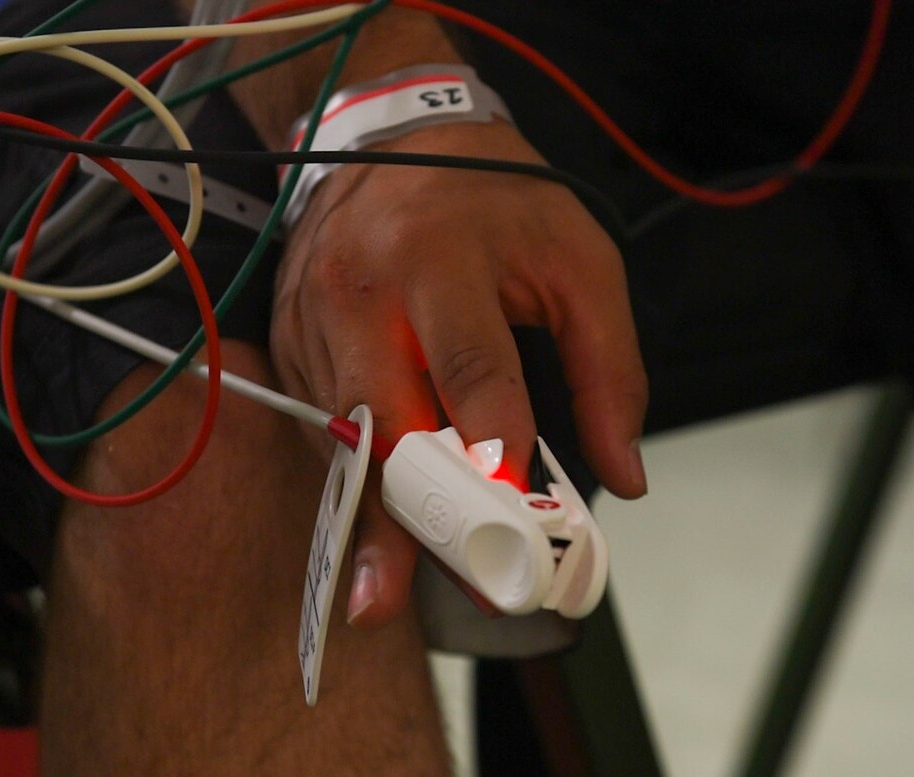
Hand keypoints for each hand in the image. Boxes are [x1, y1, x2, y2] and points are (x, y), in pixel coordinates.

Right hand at [270, 120, 647, 627]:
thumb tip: (622, 475)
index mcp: (438, 256)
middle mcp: (361, 290)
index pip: (468, 365)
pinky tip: (377, 518)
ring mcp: (313, 319)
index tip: (512, 513)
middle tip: (433, 587)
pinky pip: (322, 425)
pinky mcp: (290, 341)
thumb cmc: (496, 198)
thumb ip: (610, 368)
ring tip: (392, 589)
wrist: (391, 136)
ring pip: (345, 437)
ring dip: (378, 513)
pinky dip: (356, 475)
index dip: (491, 443)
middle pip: (385, 422)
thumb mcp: (578, 260)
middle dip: (412, 513)